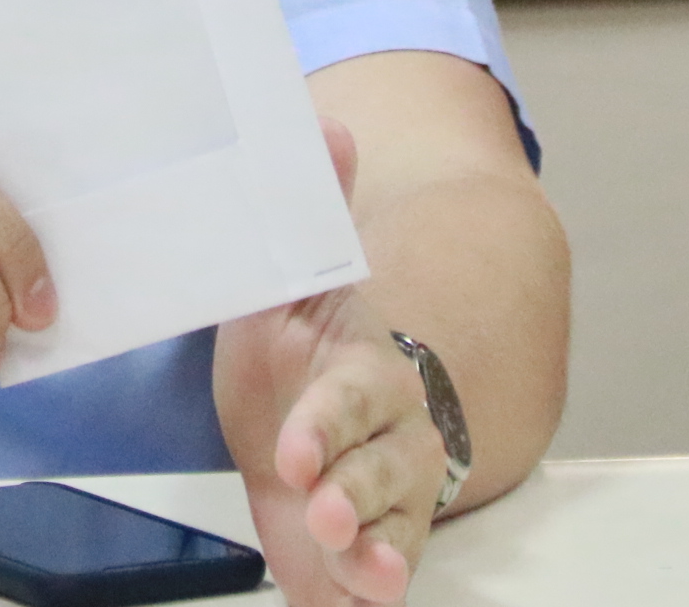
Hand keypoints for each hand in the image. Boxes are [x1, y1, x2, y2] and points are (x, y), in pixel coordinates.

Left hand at [214, 118, 445, 605]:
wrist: (325, 412)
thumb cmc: (306, 349)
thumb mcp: (292, 282)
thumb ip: (304, 217)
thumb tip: (326, 127)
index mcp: (364, 370)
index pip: (354, 393)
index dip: (327, 420)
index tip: (295, 444)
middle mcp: (391, 434)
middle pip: (386, 462)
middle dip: (355, 485)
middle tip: (323, 506)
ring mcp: (388, 493)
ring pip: (396, 519)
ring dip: (374, 541)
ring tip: (355, 559)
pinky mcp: (374, 541)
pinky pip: (390, 563)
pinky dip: (378, 582)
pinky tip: (365, 592)